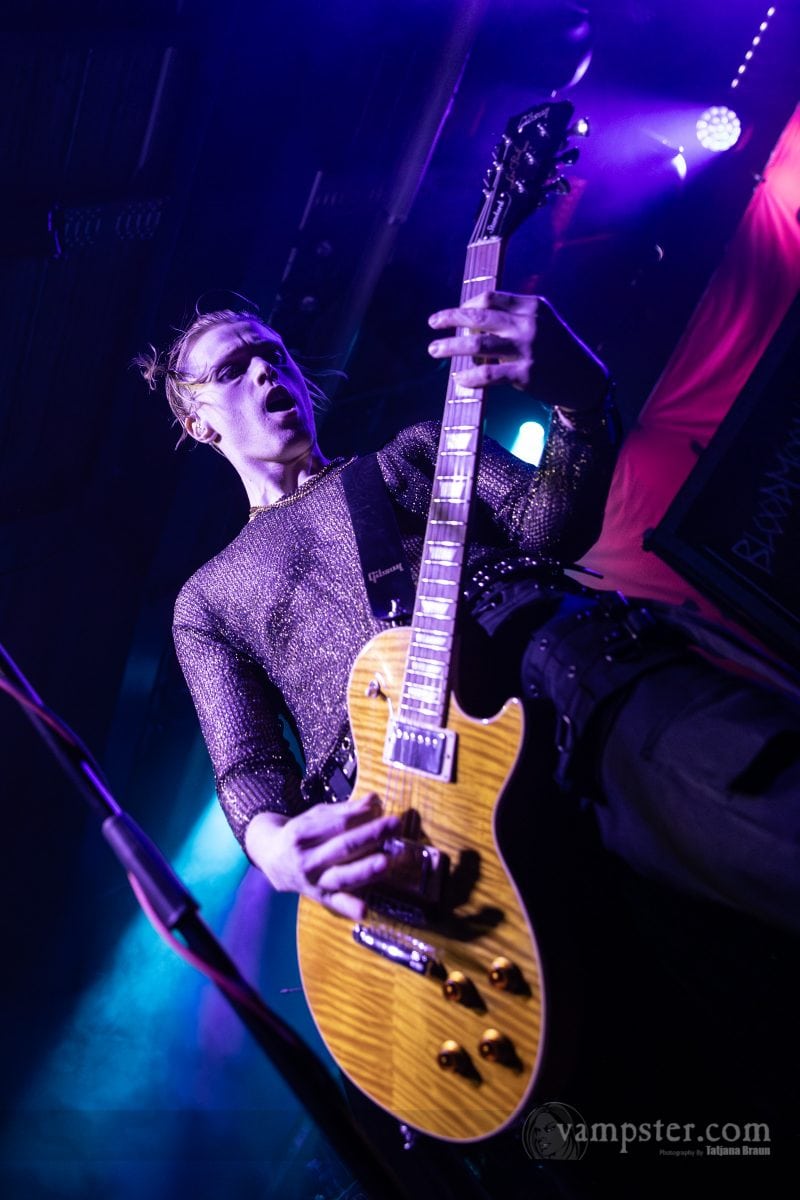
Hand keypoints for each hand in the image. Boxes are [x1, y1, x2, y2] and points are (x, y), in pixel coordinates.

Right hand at [244, 793, 401, 919]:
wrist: (271, 859)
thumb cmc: (300, 834)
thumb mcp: (315, 816)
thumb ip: (346, 810)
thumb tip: (375, 800)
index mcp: (303, 833)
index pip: (338, 824)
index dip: (362, 817)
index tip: (383, 811)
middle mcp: (306, 859)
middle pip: (343, 847)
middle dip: (371, 836)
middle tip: (395, 825)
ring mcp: (312, 881)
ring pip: (342, 876)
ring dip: (366, 870)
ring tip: (387, 863)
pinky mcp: (319, 897)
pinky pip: (336, 904)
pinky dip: (349, 908)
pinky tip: (365, 910)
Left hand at [427, 291, 608, 412]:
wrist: (585, 379)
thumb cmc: (559, 351)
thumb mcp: (543, 323)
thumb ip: (515, 318)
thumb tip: (474, 322)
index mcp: (533, 306)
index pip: (491, 298)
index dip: (467, 304)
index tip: (455, 313)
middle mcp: (529, 324)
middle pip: (479, 317)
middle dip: (451, 318)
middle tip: (433, 323)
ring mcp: (527, 349)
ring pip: (478, 345)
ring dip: (451, 347)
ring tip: (434, 350)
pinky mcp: (526, 374)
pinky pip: (489, 375)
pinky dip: (471, 378)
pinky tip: (460, 380)